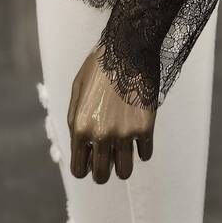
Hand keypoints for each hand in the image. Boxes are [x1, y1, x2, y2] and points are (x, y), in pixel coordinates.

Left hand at [67, 46, 155, 183]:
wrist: (128, 47)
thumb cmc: (100, 66)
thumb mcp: (77, 89)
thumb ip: (75, 119)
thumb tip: (80, 144)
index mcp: (81, 127)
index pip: (79, 170)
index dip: (85, 167)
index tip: (92, 157)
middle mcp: (101, 135)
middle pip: (102, 176)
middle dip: (104, 170)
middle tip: (109, 156)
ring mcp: (125, 133)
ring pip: (125, 172)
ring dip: (124, 164)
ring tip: (124, 148)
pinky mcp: (146, 127)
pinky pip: (145, 154)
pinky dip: (143, 149)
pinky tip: (140, 134)